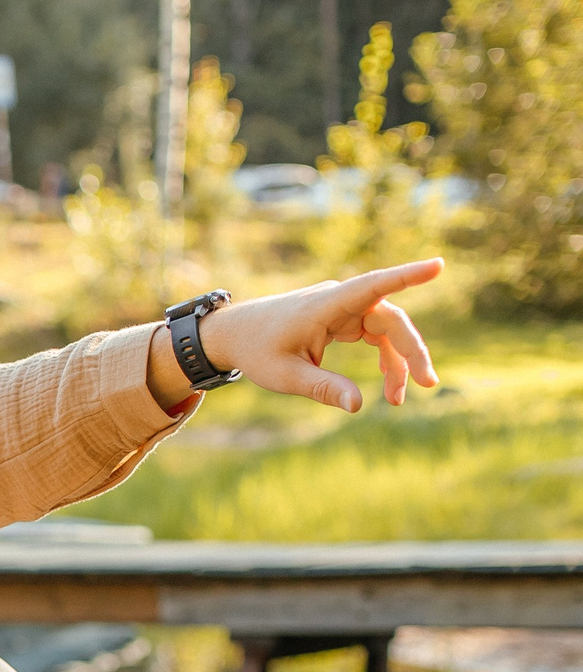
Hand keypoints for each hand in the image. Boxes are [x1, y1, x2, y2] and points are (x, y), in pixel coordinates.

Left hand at [149, 259, 442, 411]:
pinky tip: (388, 383)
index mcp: (325, 305)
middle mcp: (339, 300)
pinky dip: (384, 358)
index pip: (373, 285)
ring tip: (398, 399)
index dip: (406, 276)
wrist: (233, 335)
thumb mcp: (285, 376)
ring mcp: (343, 307)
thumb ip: (323, 388)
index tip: (437, 266)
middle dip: (411, 351)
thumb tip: (359, 406)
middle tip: (428, 384)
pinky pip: (374, 335)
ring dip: (398, 361)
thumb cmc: (256, 351)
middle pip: (391, 319)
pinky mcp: (342, 318)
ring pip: (386, 329)